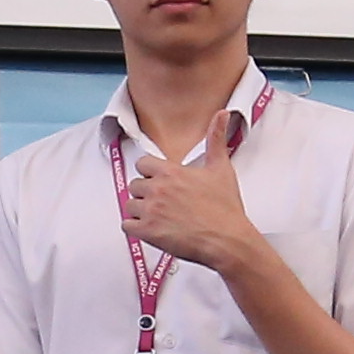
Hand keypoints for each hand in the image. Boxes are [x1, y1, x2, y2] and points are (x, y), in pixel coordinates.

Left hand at [117, 130, 265, 278]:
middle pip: (134, 185)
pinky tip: (151, 229)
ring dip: (140, 211)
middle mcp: (157, 189)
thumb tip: (222, 114)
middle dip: (146, 194)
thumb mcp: (221, 169)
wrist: (227, 240)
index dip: (151, 174)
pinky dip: (135, 228)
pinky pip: (126, 226)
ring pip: (129, 205)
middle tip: (163, 204)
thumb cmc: (225, 207)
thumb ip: (216, 139)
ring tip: (159, 218)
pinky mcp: (147, 232)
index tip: (161, 182)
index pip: (142, 164)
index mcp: (170, 172)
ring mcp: (150, 211)